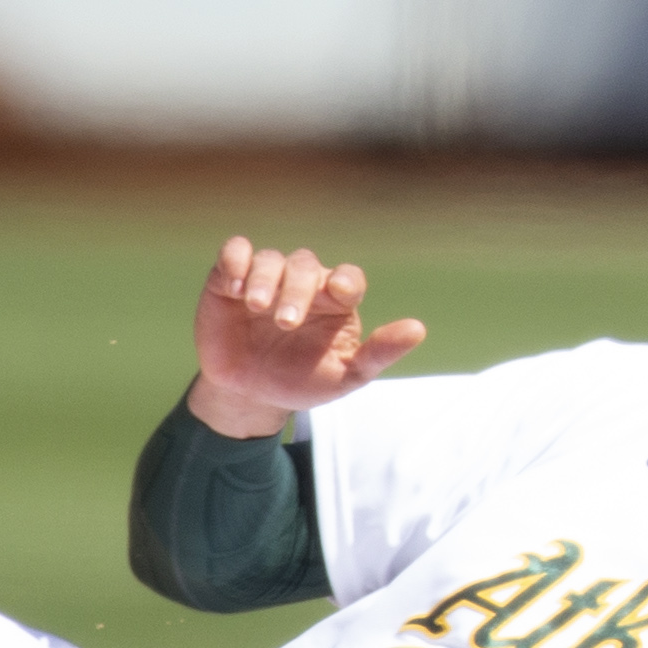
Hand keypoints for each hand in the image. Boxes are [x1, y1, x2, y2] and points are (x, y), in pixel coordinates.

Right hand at [184, 237, 425, 438]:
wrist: (249, 395)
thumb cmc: (302, 381)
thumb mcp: (344, 376)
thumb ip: (378, 354)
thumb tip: (417, 329)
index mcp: (335, 301)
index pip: (347, 277)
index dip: (345, 281)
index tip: (339, 293)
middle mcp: (303, 283)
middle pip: (306, 266)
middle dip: (297, 290)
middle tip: (285, 323)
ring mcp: (267, 278)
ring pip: (271, 259)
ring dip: (266, 280)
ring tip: (258, 308)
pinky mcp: (229, 279)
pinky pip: (234, 252)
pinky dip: (235, 262)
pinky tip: (235, 288)